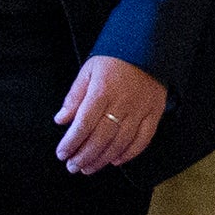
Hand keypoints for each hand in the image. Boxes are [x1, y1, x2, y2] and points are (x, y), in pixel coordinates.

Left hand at [55, 54, 166, 174]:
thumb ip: (74, 96)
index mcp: (102, 91)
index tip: (61, 153)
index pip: (83, 124)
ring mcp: (140, 110)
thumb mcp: (88, 71)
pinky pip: (143, 140)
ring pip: (120, 143)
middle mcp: (122, 103)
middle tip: (72, 166)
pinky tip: (115, 161)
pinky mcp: (154, 113)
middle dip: (84, 156)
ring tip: (88, 168)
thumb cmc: (115, 59)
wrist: (148, 46)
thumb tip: (61, 120)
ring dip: (102, 159)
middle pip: (101, 138)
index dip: (71, 142)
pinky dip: (129, 154)